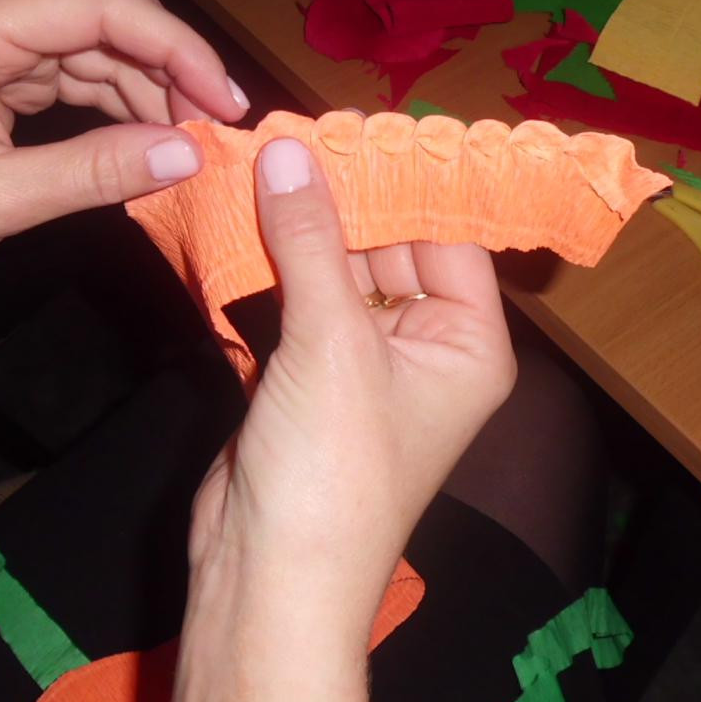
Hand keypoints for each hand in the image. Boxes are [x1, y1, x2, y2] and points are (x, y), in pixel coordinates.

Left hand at [0, 0, 248, 294]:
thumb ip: (93, 171)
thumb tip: (189, 153)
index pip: (99, 8)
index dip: (174, 47)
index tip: (225, 100)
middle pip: (108, 17)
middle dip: (172, 67)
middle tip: (223, 125)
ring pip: (103, 46)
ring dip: (154, 90)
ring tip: (197, 141)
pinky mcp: (3, 70)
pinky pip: (82, 75)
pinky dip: (124, 106)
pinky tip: (157, 139)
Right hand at [189, 137, 516, 634]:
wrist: (268, 578)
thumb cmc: (332, 473)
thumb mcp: (330, 343)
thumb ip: (309, 241)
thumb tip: (290, 151)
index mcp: (466, 345)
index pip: (449, 236)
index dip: (406, 181)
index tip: (357, 123)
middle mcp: (424, 350)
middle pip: (388, 247)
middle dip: (340, 199)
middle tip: (291, 134)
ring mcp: (362, 365)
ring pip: (334, 273)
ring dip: (295, 230)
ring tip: (256, 161)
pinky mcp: (305, 379)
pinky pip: (294, 304)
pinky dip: (266, 269)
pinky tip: (234, 220)